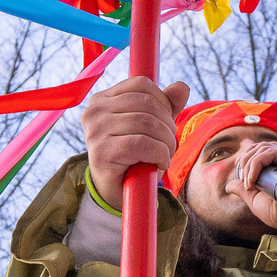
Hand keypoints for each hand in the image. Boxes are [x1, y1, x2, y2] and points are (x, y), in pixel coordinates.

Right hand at [80, 76, 188, 206]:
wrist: (116, 192)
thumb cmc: (133, 156)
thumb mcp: (151, 127)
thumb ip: (166, 106)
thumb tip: (182, 86)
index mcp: (101, 99)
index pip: (141, 84)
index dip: (163, 100)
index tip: (165, 121)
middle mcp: (94, 111)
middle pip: (147, 104)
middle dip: (168, 125)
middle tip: (169, 144)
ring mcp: (95, 131)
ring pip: (147, 123)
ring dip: (167, 142)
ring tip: (165, 155)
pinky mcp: (102, 152)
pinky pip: (143, 144)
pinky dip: (160, 154)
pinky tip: (159, 163)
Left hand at [197, 136, 276, 235]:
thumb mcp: (255, 200)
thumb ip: (242, 190)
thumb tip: (228, 185)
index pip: (258, 152)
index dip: (245, 160)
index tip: (241, 178)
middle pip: (259, 147)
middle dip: (245, 162)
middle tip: (244, 182)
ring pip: (263, 148)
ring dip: (250, 165)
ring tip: (249, 183)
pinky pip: (270, 152)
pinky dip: (257, 163)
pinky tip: (253, 179)